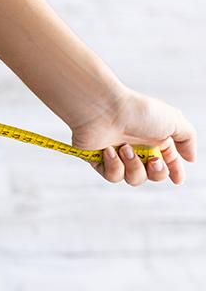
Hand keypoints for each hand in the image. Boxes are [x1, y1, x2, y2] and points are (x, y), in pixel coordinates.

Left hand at [69, 87, 195, 185]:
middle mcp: (138, 148)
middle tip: (153, 160)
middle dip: (157, 172)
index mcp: (155, 138)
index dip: (174, 172)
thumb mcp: (174, 120)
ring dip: (133, 166)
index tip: (178, 180)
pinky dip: (113, 165)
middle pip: (153, 175)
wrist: (103, 110)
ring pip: (134, 179)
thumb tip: (191, 158)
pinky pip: (112, 176)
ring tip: (125, 148)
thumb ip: (187, 139)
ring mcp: (118, 155)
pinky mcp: (100, 160)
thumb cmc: (138, 112)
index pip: (169, 161)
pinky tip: (109, 150)